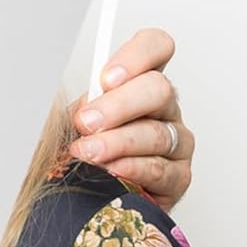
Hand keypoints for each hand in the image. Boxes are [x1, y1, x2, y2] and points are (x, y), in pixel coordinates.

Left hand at [71, 26, 192, 209]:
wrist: (87, 198)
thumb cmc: (79, 154)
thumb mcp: (69, 121)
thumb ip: (79, 104)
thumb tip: (79, 97)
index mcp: (138, 84)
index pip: (156, 48)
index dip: (138, 56)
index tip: (107, 78)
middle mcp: (163, 109)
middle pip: (159, 90)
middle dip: (119, 105)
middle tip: (87, 122)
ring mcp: (176, 142)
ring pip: (158, 132)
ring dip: (118, 142)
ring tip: (88, 152)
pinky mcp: (177, 177)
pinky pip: (162, 170)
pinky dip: (134, 168)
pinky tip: (114, 169)